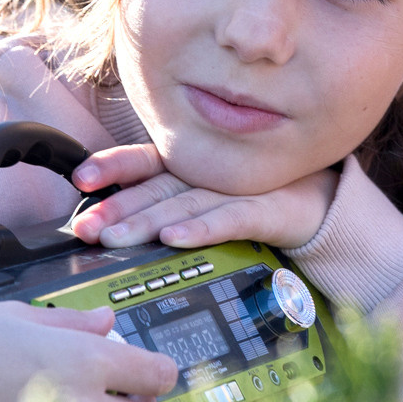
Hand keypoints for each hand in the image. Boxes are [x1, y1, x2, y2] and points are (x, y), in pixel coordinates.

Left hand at [68, 144, 337, 251]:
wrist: (322, 202)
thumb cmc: (256, 195)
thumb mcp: (204, 194)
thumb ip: (164, 199)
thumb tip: (111, 221)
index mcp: (188, 166)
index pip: (143, 163)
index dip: (111, 167)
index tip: (79, 179)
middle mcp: (206, 173)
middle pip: (154, 189)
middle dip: (116, 207)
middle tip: (84, 226)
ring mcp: (235, 189)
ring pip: (182, 204)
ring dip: (145, 220)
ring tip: (113, 237)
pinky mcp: (264, 210)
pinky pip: (227, 220)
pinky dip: (199, 229)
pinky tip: (173, 239)